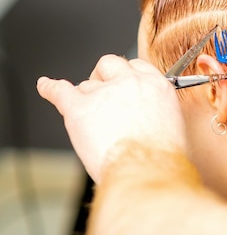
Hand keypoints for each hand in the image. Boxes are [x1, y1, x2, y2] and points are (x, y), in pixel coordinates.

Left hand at [37, 55, 185, 182]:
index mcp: (155, 86)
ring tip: (86, 114)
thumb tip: (150, 119)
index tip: (122, 81)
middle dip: (103, 76)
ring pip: (86, 85)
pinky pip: (59, 91)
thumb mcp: (174, 126)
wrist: (145, 169)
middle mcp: (129, 83)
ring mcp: (102, 94)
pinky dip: (49, 88)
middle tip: (102, 91)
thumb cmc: (161, 157)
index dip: (126, 74)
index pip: (136, 65)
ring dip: (85, 97)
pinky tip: (45, 86)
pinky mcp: (79, 109)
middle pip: (109, 64)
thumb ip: (158, 113)